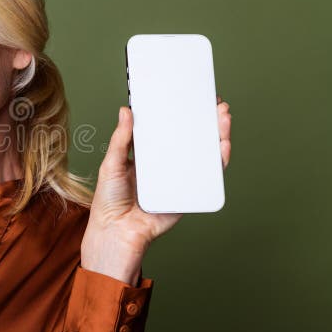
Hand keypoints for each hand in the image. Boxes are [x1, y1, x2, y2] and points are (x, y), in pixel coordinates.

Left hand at [79, 96, 231, 284]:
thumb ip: (121, 139)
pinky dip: (218, 162)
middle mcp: (164, 166)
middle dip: (205, 121)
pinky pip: (206, 177)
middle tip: (214, 104)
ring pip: (202, 156)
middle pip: (190, 140)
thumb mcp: (111, 164)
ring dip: (217, 136)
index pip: (166, 130)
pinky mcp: (187, 194)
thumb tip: (125, 111)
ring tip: (222, 117)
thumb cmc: (109, 202)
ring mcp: (177, 179)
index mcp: (146, 156)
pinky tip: (222, 145)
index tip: (190, 97)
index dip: (179, 115)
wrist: (117, 233)